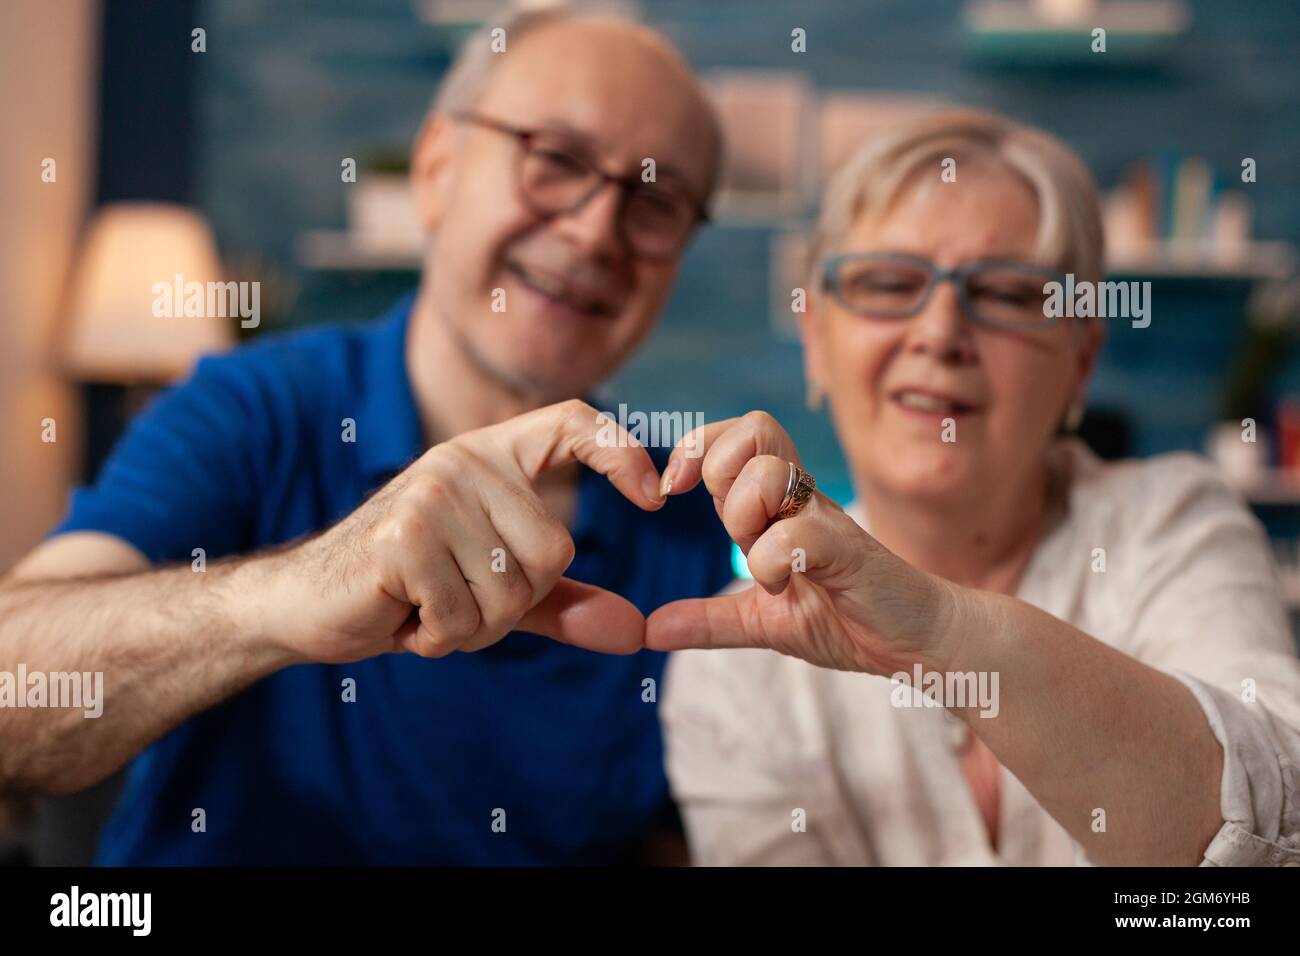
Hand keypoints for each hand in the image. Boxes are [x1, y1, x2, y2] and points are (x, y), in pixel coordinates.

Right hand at [250, 400, 664, 662]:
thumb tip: (638, 633)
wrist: (305, 603)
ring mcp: (431, 493)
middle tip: (457, 601)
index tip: (655, 498)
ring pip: (511, 592)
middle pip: (554, 552)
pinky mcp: (402, 535)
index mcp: (491, 458)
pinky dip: (439, 637)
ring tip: (426, 606)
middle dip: (513, 605)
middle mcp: (463, 460)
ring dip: (473, 627)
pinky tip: (404, 616)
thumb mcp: (493, 592)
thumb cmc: (406, 589)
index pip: (573, 421)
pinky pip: (464, 615)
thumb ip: (564, 604)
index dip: (622, 451)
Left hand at [649, 411, 962, 674]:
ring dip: (746, 518)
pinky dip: (772, 564)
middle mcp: (804, 498)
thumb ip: (710, 620)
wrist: (915, 642)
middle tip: (732, 528)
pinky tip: (784, 587)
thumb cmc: (849, 618)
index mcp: (780, 504)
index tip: (672, 491)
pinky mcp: (849, 551)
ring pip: (770, 473)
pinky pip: (795, 534)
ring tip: (762, 563)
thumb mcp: (764, 622)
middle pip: (753, 428)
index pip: (737, 433)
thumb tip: (652, 628)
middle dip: (720, 474)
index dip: (698, 448)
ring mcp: (829, 519)